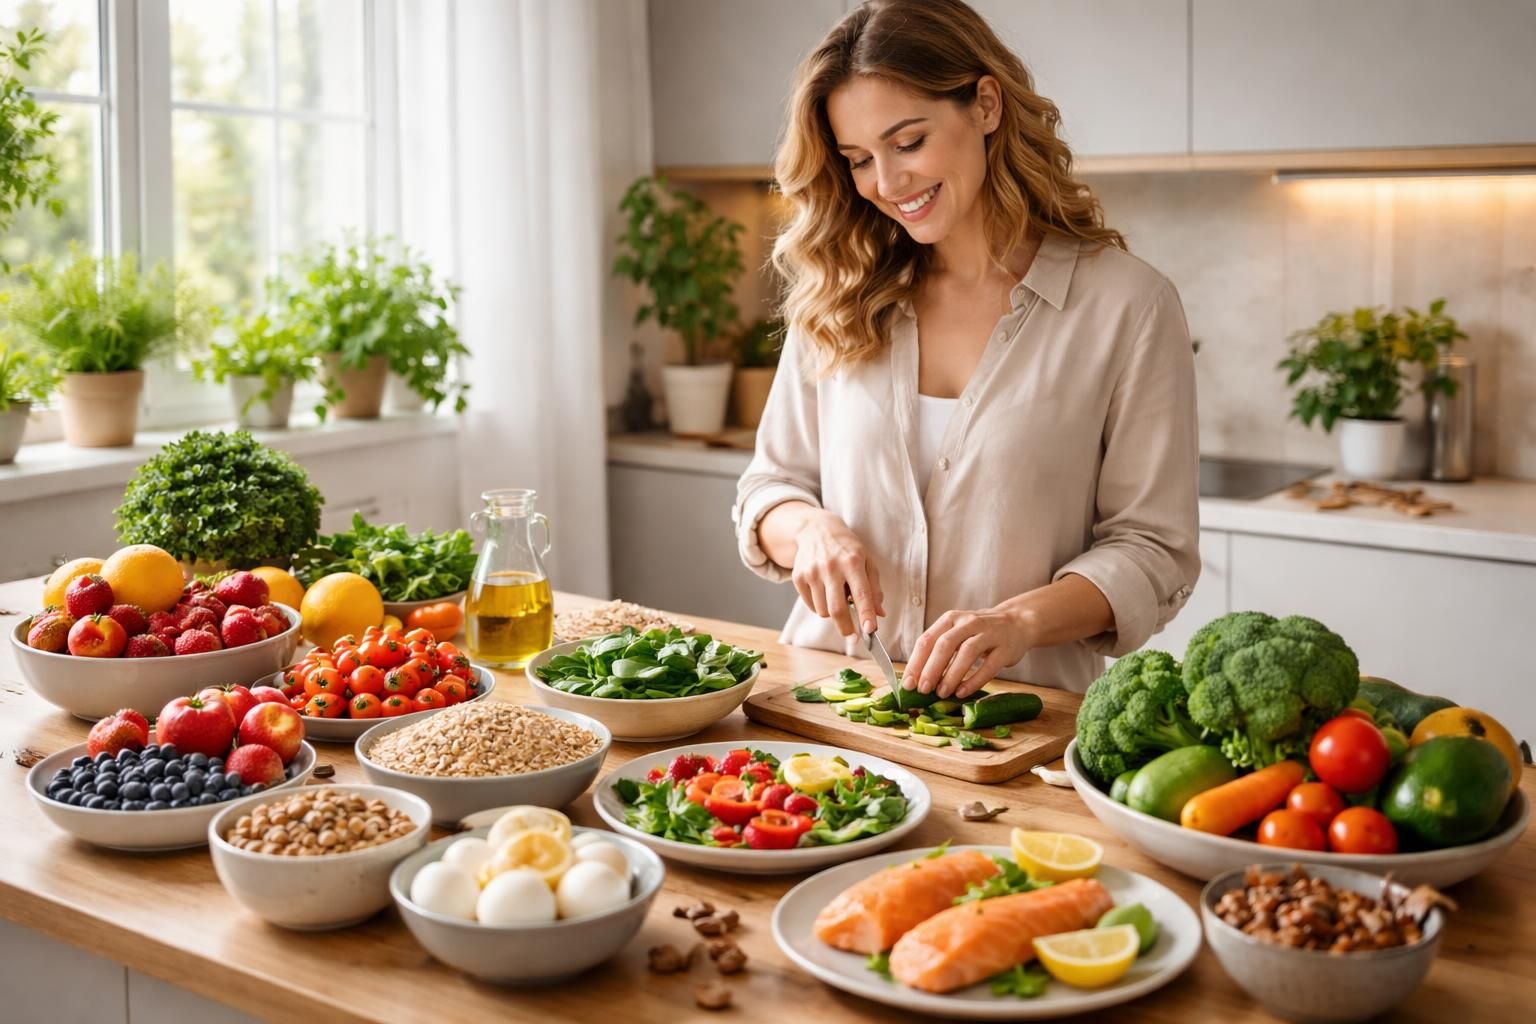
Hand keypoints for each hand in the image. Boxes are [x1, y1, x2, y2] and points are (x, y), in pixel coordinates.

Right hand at [789, 511, 884, 635]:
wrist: (815, 530)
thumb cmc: (846, 548)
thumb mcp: (866, 561)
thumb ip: (874, 588)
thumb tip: (879, 614)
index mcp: (853, 561)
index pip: (862, 593)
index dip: (866, 614)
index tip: (870, 631)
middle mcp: (831, 567)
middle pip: (837, 609)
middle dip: (846, 628)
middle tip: (853, 637)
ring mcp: (812, 572)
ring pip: (823, 611)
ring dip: (833, 613)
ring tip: (837, 598)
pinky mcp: (798, 577)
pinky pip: (811, 606)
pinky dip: (820, 607)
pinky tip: (824, 593)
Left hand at [903, 606, 1034, 698]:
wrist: (1017, 623)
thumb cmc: (979, 632)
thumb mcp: (957, 633)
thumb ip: (939, 650)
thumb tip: (916, 678)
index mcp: (950, 619)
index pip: (927, 640)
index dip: (916, 662)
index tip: (908, 684)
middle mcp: (968, 623)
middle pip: (945, 644)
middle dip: (931, 669)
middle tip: (922, 690)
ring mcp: (989, 633)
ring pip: (967, 653)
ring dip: (951, 675)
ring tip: (941, 693)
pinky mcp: (1005, 648)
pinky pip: (989, 666)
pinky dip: (974, 680)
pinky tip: (962, 692)